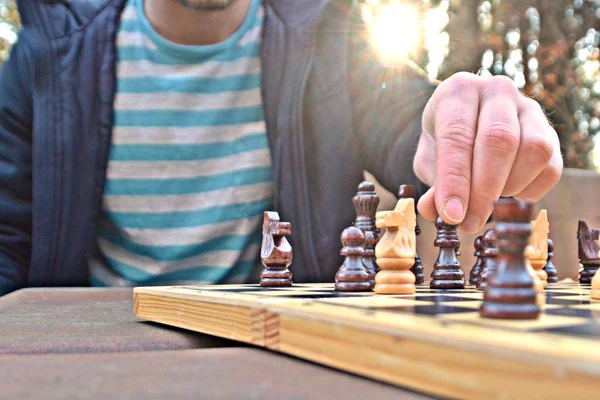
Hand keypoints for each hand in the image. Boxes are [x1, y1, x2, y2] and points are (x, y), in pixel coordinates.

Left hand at [413, 72, 562, 232]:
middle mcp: (497, 91)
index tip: (452, 215)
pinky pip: (551, 167)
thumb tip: (435, 212)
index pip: (457, 136)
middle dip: (483, 190)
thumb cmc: (445, 142)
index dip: (455, 180)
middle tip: (469, 223)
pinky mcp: (551, 132)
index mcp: (458, 92)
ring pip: (533, 150)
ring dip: (509, 187)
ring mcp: (529, 108)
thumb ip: (432, 184)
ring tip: (488, 201)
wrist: (469, 122)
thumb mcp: (429, 159)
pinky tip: (508, 194)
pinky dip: (530, 191)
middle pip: (499, 140)